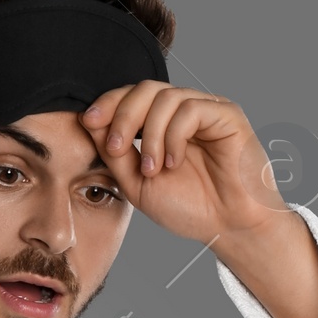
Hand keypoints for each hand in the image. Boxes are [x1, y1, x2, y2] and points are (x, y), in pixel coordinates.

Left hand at [80, 83, 287, 247]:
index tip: (88, 121)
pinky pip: (190, 109)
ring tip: (153, 169)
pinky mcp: (226, 114)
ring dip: (150, 135)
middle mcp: (184, 111)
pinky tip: (174, 163)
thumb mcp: (137, 183)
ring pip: (165, 97)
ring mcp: (206, 110)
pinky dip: (174, 136)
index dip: (108, 104)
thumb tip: (89, 122)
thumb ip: (115, 153)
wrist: (228, 228)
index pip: (132, 97)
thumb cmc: (190, 208)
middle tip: (116, 149)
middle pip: (145, 89)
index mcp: (163, 124)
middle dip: (123, 116)